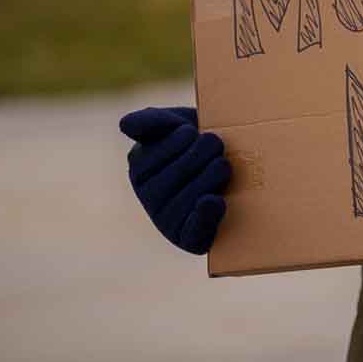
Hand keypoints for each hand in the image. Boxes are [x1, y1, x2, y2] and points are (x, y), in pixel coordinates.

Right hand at [119, 105, 230, 254]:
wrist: (238, 159)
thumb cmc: (200, 140)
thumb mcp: (175, 124)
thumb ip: (149, 121)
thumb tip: (124, 124)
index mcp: (140, 171)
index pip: (154, 157)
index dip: (180, 139)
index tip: (192, 131)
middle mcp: (150, 200)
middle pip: (174, 177)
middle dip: (201, 154)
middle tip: (216, 144)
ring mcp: (169, 222)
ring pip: (189, 199)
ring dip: (212, 176)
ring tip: (223, 164)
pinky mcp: (192, 240)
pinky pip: (194, 233)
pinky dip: (205, 217)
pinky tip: (215, 200)